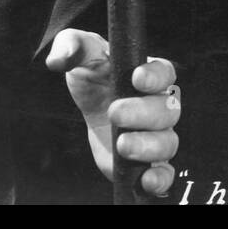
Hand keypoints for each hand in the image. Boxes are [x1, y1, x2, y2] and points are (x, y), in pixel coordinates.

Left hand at [45, 29, 179, 196]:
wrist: (93, 106)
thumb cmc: (93, 75)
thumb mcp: (81, 55)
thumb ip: (72, 47)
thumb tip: (60, 58)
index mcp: (150, 74)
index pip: (165, 72)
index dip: (155, 76)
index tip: (136, 78)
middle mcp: (160, 105)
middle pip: (167, 110)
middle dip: (143, 113)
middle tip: (115, 112)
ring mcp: (156, 135)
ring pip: (168, 142)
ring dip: (148, 146)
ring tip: (122, 145)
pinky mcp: (147, 163)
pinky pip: (165, 174)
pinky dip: (160, 180)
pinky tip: (146, 181)